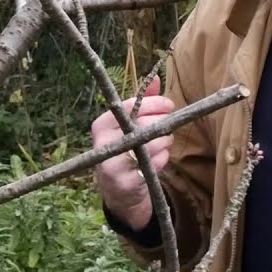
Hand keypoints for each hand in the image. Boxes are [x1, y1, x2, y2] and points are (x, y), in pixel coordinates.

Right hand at [91, 76, 174, 230]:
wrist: (117, 192)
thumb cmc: (125, 150)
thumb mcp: (127, 126)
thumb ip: (142, 103)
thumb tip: (156, 79)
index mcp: (101, 125)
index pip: (133, 105)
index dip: (156, 104)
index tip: (169, 106)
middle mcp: (104, 143)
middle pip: (145, 123)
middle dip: (163, 124)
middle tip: (167, 127)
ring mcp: (114, 164)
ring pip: (153, 143)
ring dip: (165, 142)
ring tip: (163, 144)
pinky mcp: (127, 182)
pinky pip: (156, 163)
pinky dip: (163, 159)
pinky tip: (157, 160)